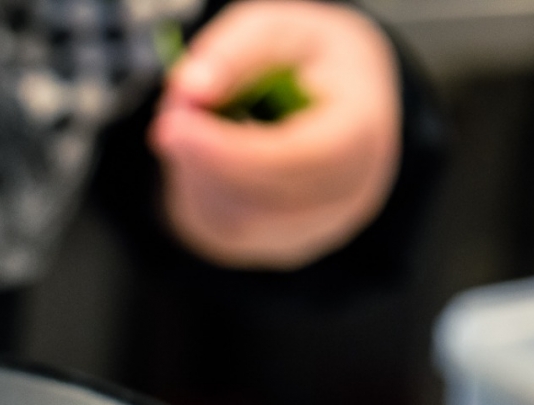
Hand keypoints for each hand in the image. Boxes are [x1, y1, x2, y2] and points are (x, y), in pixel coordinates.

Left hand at [148, 0, 401, 269]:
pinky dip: (198, 191)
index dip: (232, 150)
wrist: (330, 99)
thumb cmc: (307, 61)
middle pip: (264, 200)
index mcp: (363, 130)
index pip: (305, 159)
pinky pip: (224, 233)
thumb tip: (191, 88)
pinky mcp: (277, 246)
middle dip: (204, 160)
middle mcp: (349, 192)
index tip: (172, 126)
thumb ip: (236, 52)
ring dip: (196, 173)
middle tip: (170, 117)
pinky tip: (203, 154)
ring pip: (235, 222)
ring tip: (193, 122)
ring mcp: (315, 228)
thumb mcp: (278, 30)